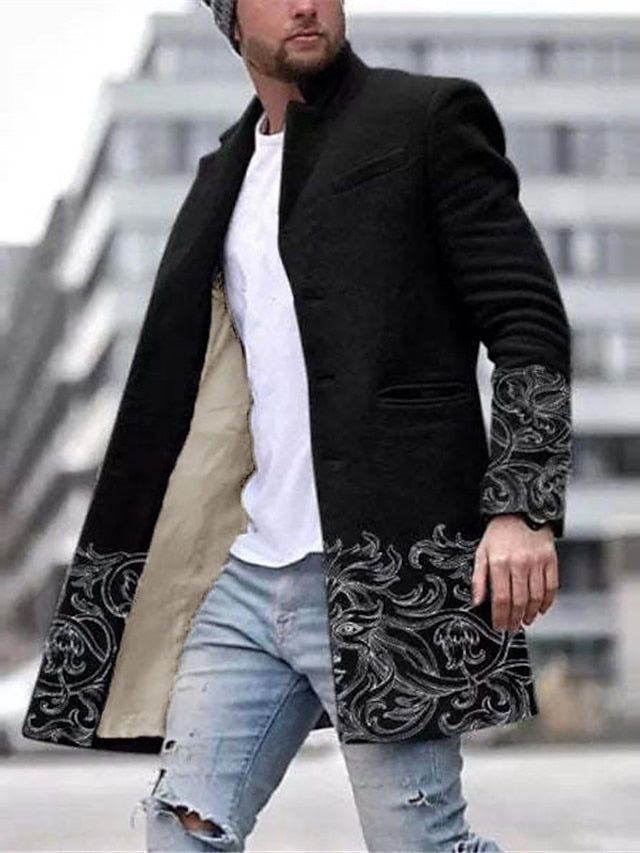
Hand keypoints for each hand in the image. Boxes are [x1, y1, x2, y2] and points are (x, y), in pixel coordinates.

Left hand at [471, 514, 557, 630]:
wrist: (520, 511)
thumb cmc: (498, 534)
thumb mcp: (481, 552)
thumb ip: (478, 578)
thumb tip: (477, 602)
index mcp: (499, 562)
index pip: (500, 598)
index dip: (500, 616)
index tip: (499, 626)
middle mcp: (519, 563)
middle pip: (519, 600)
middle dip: (515, 619)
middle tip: (512, 628)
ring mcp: (537, 562)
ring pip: (536, 596)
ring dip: (531, 613)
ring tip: (525, 620)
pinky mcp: (550, 559)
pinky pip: (551, 586)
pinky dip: (547, 602)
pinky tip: (541, 609)